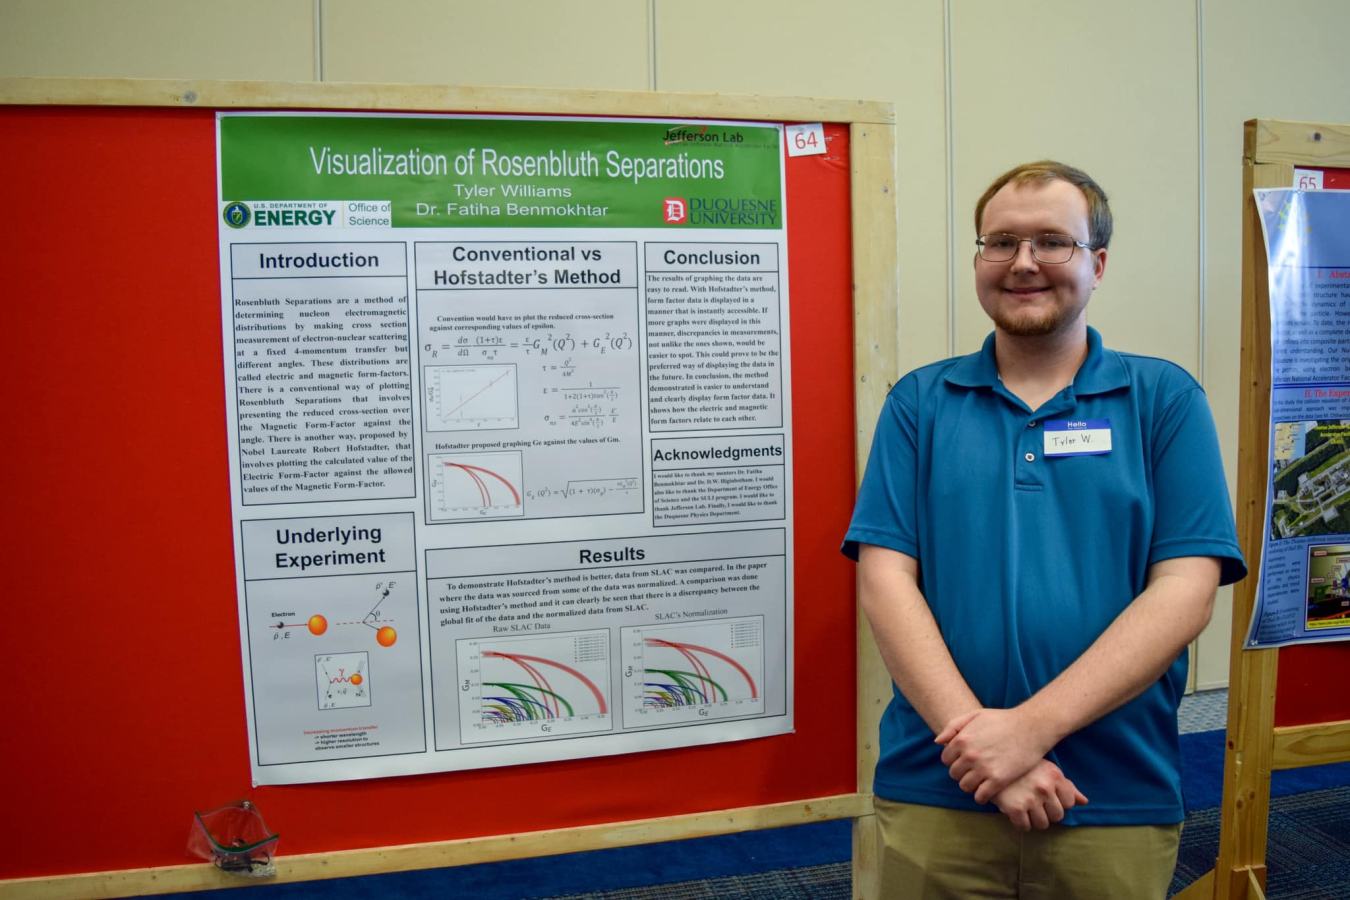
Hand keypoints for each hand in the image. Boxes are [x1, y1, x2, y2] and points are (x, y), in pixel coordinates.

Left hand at [934, 707, 1052, 802]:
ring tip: (981, 780)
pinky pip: (980, 796)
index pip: (946, 759)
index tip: (965, 761)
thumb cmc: (1003, 720)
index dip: (955, 760)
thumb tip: (937, 742)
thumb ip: (953, 726)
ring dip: (971, 785)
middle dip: (962, 773)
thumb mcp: (975, 715)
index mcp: (961, 740)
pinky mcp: (998, 780)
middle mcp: (969, 755)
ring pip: (965, 786)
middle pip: (954, 774)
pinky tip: (988, 790)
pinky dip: (981, 796)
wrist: (1031, 728)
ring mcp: (983, 769)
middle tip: (974, 771)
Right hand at [991, 760, 1087, 831]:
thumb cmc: (1023, 767)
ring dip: (1035, 819)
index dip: (1059, 802)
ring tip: (1026, 807)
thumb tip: (1084, 802)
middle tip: (1036, 804)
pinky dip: (1021, 823)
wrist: (991, 762)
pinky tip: (1016, 812)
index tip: (1047, 797)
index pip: (1069, 803)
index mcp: (1055, 776)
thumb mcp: (1046, 769)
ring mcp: (1030, 798)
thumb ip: (1066, 786)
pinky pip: (1025, 827)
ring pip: (1043, 824)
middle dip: (1048, 813)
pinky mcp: (1015, 808)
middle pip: (1057, 816)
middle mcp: (1045, 787)